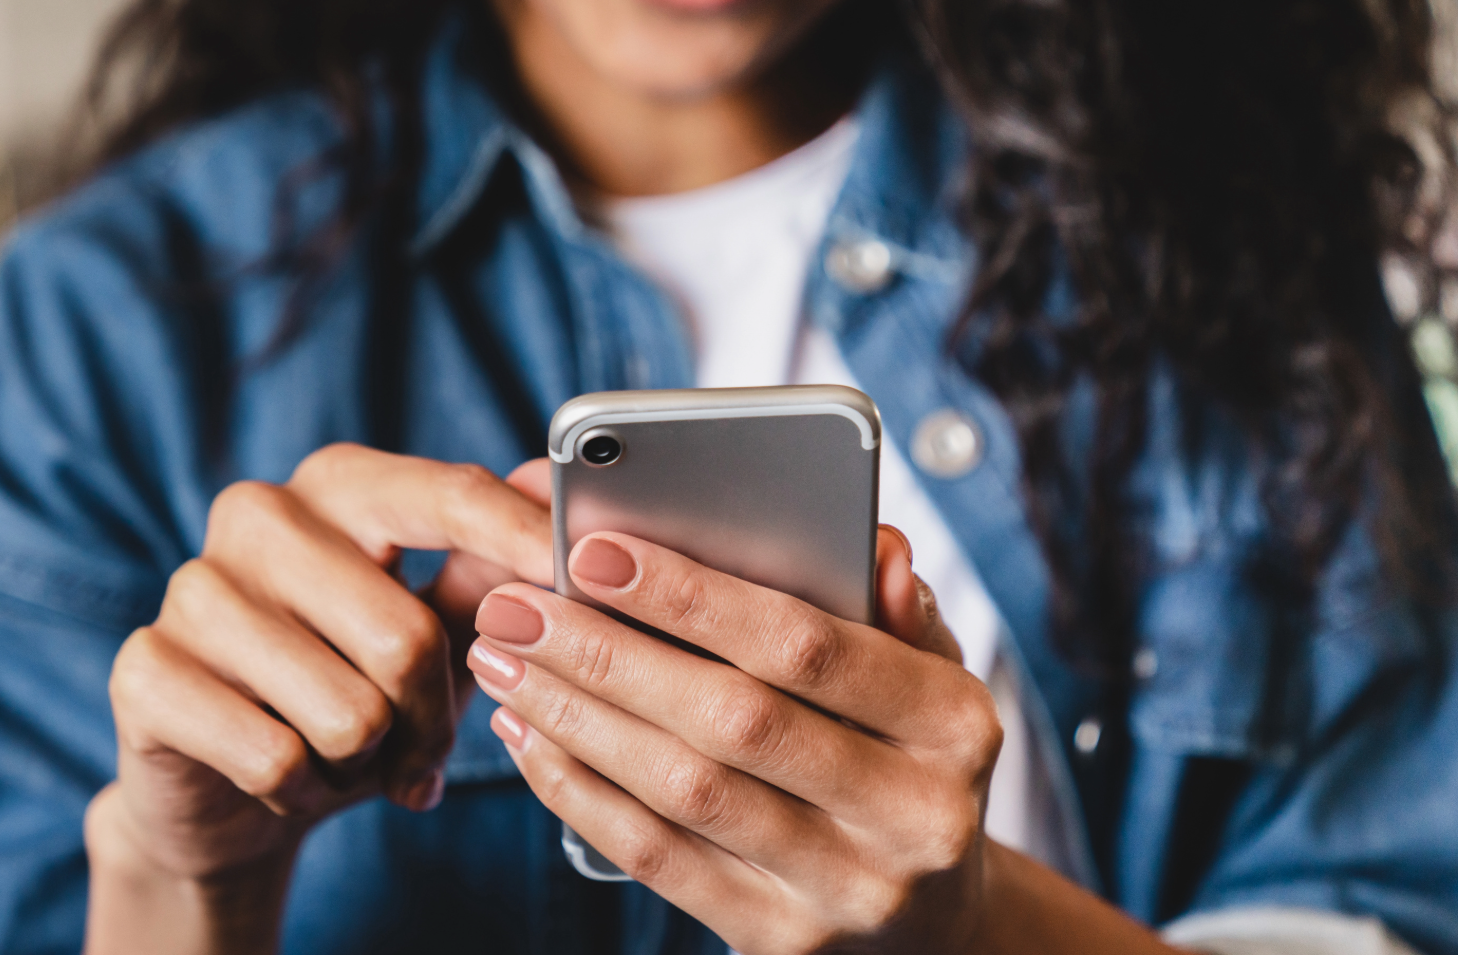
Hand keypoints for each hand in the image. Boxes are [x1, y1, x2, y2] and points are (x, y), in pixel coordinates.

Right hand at [86, 446, 553, 954]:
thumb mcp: (432, 631)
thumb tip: (556, 492)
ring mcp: (193, 588)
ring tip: (344, 756)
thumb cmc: (349, 689)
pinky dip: (302, 791)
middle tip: (419, 749)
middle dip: (432, 720)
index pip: (446, 495)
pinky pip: (275, 758)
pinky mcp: (145, 670)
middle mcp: (259, 514)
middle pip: (406, 636)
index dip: (519, 539)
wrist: (228, 788)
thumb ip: (490, 570)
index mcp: (339, 484)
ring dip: (366, 763)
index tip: (574, 573)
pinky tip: (286, 777)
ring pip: (348, 712)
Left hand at [469, 527, 1173, 954]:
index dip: (694, 597)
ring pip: (683, 793)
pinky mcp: (779, 941)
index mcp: (954, 724)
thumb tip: (871, 542)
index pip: (808, 646)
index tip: (594, 551)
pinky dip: (580, 792)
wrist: (938, 920)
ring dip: (575, 718)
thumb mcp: (929, 673)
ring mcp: (845, 890)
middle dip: (606, 654)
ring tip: (503, 662)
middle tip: (514, 607)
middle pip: (732, 721)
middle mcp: (913, 815)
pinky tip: (530, 737)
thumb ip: (889, 602)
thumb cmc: (908, 754)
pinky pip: (658, 859)